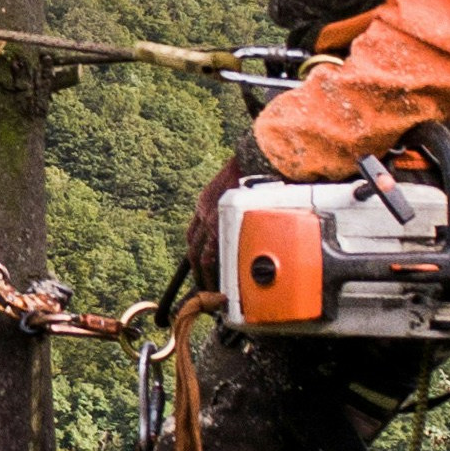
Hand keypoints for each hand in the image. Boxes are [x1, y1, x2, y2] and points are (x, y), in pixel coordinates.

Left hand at [184, 127, 274, 275]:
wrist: (257, 156)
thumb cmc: (255, 171)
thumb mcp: (237, 188)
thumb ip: (235, 208)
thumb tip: (247, 225)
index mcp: (206, 203)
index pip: (193, 234)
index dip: (195, 255)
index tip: (200, 269)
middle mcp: (203, 211)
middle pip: (192, 248)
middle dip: (196, 272)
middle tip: (203, 288)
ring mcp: (210, 218)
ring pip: (199, 256)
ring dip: (204, 277)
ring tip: (212, 294)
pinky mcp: (221, 223)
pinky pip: (213, 254)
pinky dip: (215, 271)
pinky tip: (222, 282)